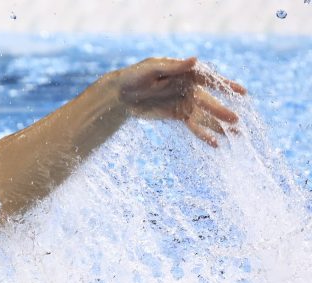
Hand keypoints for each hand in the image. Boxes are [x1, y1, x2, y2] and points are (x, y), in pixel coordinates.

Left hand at [114, 57, 245, 146]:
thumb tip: (194, 60)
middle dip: (222, 112)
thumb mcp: (153, 69)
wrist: (121, 93)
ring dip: (219, 126)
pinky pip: (193, 125)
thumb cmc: (136, 75)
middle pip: (208, 102)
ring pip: (204, 116)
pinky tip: (215, 143)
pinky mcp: (177, 115)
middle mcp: (189, 88)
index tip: (242, 92)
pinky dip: (203, 134)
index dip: (226, 85)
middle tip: (237, 121)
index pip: (210, 79)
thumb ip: (174, 67)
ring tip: (236, 136)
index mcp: (187, 73)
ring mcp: (184, 102)